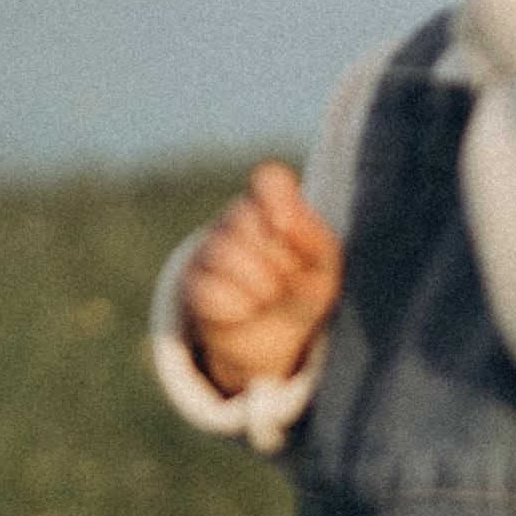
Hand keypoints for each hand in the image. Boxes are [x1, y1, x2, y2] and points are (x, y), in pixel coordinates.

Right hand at [180, 164, 343, 395]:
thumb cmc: (302, 288)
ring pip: (225, 251)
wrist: (272, 335)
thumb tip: (285, 223)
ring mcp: (209, 250)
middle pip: (244, 217)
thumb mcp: (323, 267)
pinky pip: (210, 288)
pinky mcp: (192, 285)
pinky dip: (238, 305)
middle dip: (277, 257)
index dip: (276, 199)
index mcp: (273, 206)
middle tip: (289, 279)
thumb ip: (314, 240)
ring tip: (271, 297)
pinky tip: (247, 310)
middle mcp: (236, 220)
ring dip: (260, 284)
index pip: (269, 180)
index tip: (282, 226)